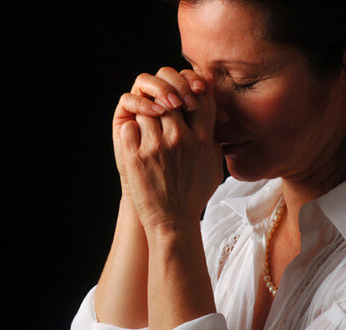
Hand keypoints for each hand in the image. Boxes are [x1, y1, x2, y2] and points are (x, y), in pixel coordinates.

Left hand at [116, 67, 223, 236]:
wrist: (173, 222)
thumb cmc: (194, 197)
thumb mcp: (214, 168)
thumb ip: (214, 142)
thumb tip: (214, 122)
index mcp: (203, 140)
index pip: (200, 98)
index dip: (190, 90)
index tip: (182, 96)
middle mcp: (182, 139)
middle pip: (170, 99)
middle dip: (164, 101)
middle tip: (159, 107)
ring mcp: (157, 146)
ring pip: (147, 110)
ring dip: (146, 115)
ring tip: (146, 128)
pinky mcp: (136, 156)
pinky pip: (130, 126)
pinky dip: (130, 130)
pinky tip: (135, 140)